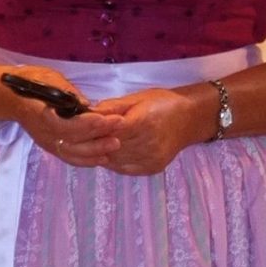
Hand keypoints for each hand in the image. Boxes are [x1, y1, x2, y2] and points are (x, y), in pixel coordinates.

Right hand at [0, 63, 121, 170]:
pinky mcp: (50, 146)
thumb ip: (67, 92)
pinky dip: (86, 160)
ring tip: (115, 144)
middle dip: (99, 135)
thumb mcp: (49, 78)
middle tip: (119, 127)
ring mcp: (46, 142)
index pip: (67, 125)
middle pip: (73, 141)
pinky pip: (70, 158)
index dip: (89, 124)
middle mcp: (43, 133)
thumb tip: (86, 105)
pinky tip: (102, 157)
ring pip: (73, 153)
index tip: (108, 117)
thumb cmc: (30, 82)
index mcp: (40, 114)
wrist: (9, 97)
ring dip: (96, 151)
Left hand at [84, 87, 215, 175]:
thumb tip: (86, 111)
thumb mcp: (136, 98)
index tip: (76, 127)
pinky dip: (112, 162)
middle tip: (75, 137)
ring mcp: (151, 159)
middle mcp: (149, 144)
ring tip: (89, 144)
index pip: (109, 131)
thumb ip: (111, 107)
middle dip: (92, 142)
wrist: (190, 118)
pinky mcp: (152, 168)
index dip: (91, 130)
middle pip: (110, 147)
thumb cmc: (161, 102)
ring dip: (99, 153)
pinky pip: (124, 168)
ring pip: (114, 160)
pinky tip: (106, 153)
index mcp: (144, 122)